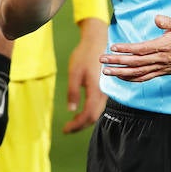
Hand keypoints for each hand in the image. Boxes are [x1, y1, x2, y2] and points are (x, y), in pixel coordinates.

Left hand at [64, 18, 106, 133]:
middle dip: (80, 125)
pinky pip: (98, 105)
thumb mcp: (74, 73)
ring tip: (71, 123)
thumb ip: (73, 92)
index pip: (88, 114)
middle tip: (66, 129)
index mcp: (96, 89)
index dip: (77, 125)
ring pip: (96, 112)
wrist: (97, 41)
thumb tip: (71, 110)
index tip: (65, 130)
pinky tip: (80, 112)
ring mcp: (105, 90)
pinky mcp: (104, 87)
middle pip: (93, 116)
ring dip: (84, 120)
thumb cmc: (84, 55)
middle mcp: (104, 92)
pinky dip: (89, 112)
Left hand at [101, 15, 170, 82]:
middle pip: (135, 62)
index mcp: (164, 46)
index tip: (113, 47)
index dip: (126, 49)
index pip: (141, 49)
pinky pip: (144, 78)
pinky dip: (131, 79)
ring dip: (120, 73)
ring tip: (106, 71)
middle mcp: (160, 59)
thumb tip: (156, 18)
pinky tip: (121, 77)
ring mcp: (161, 68)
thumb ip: (168, 22)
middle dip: (117, 62)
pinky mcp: (162, 72)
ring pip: (137, 73)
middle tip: (102, 60)